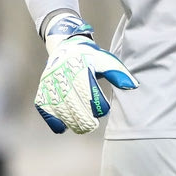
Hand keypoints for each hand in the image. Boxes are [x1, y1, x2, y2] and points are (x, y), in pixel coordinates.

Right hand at [34, 14, 138, 133]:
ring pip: (61, 108)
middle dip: (85, 117)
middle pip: (74, 102)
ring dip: (72, 122)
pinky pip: (46, 110)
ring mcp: (51, 84)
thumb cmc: (89, 57)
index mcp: (81, 65)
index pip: (89, 89)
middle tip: (93, 124)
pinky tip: (64, 126)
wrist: (64, 47)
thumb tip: (132, 86)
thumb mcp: (106, 60)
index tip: (103, 110)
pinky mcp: (43, 90)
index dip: (97, 104)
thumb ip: (118, 73)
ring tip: (83, 128)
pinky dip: (55, 121)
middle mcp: (63, 74)